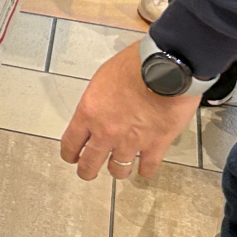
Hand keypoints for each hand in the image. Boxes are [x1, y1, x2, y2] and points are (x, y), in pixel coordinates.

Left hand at [59, 45, 200, 180]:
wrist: (166, 67)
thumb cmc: (134, 65)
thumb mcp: (102, 79)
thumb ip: (97, 101)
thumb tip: (99, 111)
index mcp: (88, 114)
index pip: (70, 144)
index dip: (70, 154)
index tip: (72, 158)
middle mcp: (106, 133)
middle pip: (89, 164)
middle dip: (87, 171)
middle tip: (89, 172)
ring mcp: (131, 142)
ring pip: (118, 170)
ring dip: (118, 170)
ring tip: (120, 168)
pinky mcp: (156, 145)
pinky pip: (147, 168)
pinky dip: (145, 171)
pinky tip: (144, 169)